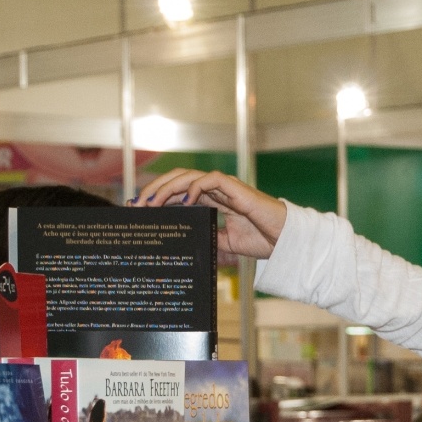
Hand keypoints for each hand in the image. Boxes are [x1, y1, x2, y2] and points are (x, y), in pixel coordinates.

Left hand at [135, 169, 286, 259]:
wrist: (284, 240)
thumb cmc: (262, 239)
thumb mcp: (226, 243)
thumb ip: (208, 238)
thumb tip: (188, 244)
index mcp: (213, 200)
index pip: (179, 192)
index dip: (158, 197)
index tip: (140, 209)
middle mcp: (216, 189)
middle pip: (177, 180)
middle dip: (155, 189)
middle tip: (137, 204)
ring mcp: (225, 187)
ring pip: (188, 177)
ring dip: (167, 187)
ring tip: (151, 201)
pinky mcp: (236, 188)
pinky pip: (210, 180)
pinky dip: (194, 188)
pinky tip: (183, 201)